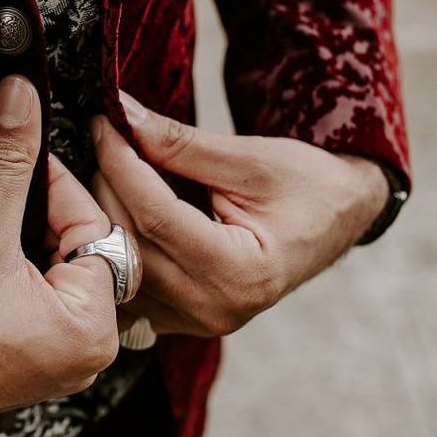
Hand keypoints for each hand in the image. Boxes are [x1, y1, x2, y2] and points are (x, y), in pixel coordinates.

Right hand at [0, 76, 117, 436]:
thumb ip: (7, 159)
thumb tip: (22, 98)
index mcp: (90, 329)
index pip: (95, 229)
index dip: (60, 183)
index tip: (29, 151)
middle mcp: (82, 350)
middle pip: (81, 248)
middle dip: (44, 209)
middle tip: (9, 180)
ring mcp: (53, 357)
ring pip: (57, 267)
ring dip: (28, 233)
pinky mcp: (24, 355)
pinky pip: (38, 292)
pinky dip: (18, 262)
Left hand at [91, 92, 388, 337]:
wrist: (334, 220)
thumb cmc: (306, 187)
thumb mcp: (249, 159)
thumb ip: (180, 143)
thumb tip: (124, 115)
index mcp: (243, 273)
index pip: (155, 215)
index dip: (121, 163)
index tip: (104, 124)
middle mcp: (215, 309)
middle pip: (131, 240)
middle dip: (105, 183)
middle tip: (101, 138)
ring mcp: (195, 321)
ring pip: (118, 261)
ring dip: (102, 211)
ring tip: (103, 166)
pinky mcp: (181, 318)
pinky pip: (125, 282)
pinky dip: (111, 242)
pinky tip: (111, 206)